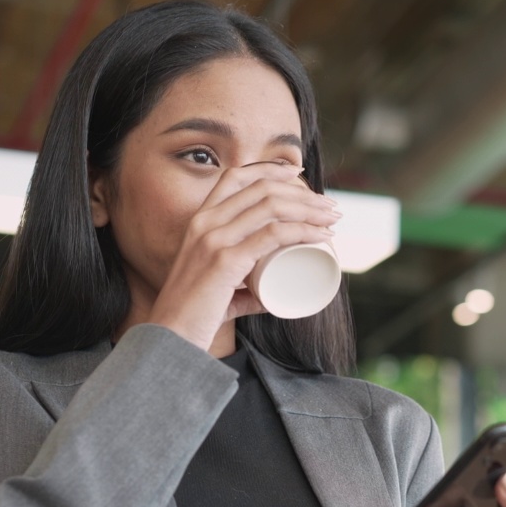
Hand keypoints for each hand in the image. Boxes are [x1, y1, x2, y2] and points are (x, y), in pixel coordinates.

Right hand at [147, 162, 340, 349]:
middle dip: (303, 193)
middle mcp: (204, 223)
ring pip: (272, 207)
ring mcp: (213, 239)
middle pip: (262, 189)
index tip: (300, 175)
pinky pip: (273, 234)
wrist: (172, 337)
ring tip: (333, 221)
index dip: (270, 169)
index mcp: (199, 221)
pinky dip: (304, 231)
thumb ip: (243, 290)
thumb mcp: (218, 287)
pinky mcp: (225, 261)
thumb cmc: (195, 315)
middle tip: (330, 209)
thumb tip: (269, 297)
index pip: (236, 177)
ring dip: (310, 209)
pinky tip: (322, 236)